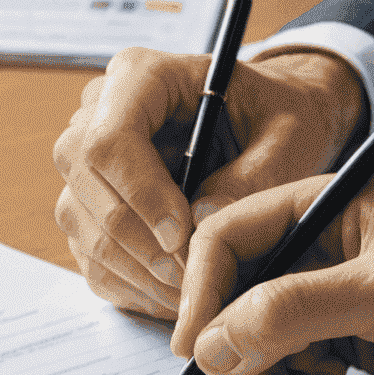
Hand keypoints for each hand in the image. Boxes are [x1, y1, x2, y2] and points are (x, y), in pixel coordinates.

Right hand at [53, 47, 364, 317]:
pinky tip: (175, 297)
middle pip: (85, 185)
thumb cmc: (277, 120)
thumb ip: (256, 173)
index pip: (110, 139)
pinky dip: (131, 287)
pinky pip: (92, 258)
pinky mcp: (89, 211)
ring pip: (82, 227)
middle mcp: (97, 116)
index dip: (140, 193)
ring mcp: (85, 166)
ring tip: (191, 295)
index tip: (182, 236)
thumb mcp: (290, 135)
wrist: (265, 128)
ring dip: (135, 271)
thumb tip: (202, 221)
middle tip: (192, 281)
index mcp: (141, 77)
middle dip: (139, 243)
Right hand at [172, 168, 373, 374]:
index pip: (228, 236)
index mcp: (329, 205)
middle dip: (233, 348)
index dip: (200, 292)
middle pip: (233, 294)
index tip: (195, 349)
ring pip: (257, 337)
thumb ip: (295, 311)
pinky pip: (291, 364)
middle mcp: (323, 246)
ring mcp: (336, 295)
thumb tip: (213, 342)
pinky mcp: (351, 339)